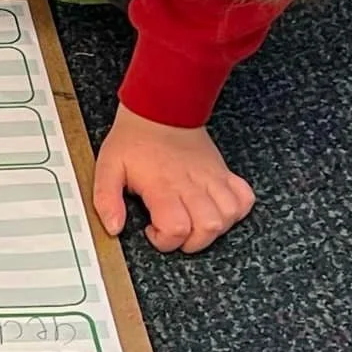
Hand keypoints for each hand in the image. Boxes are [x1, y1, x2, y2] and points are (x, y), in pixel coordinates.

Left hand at [93, 104, 255, 253]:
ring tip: (193, 223)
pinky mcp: (223, 172)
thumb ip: (106, 200)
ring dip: (214, 229)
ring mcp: (212, 177)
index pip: (177, 228)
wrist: (161, 108)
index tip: (152, 231)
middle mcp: (191, 183)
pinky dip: (236, 211)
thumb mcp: (107, 168)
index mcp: (162, 185)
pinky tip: (216, 211)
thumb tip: (114, 228)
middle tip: (173, 232)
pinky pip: (245, 198)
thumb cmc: (135, 139)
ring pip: (229, 215)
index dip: (164, 240)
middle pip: (208, 227)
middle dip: (191, 242)